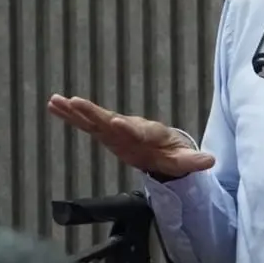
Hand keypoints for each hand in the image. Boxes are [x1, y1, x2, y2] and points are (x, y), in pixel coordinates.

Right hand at [47, 95, 214, 179]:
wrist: (162, 148)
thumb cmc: (171, 153)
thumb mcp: (184, 160)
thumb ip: (193, 161)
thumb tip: (210, 161)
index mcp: (147, 135)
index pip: (137, 131)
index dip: (127, 128)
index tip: (116, 122)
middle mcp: (129, 128)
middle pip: (109, 120)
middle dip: (93, 113)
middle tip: (76, 102)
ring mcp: (115, 129)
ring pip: (94, 119)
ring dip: (76, 111)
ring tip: (57, 101)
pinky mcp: (105, 132)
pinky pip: (86, 123)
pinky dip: (70, 116)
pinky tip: (54, 105)